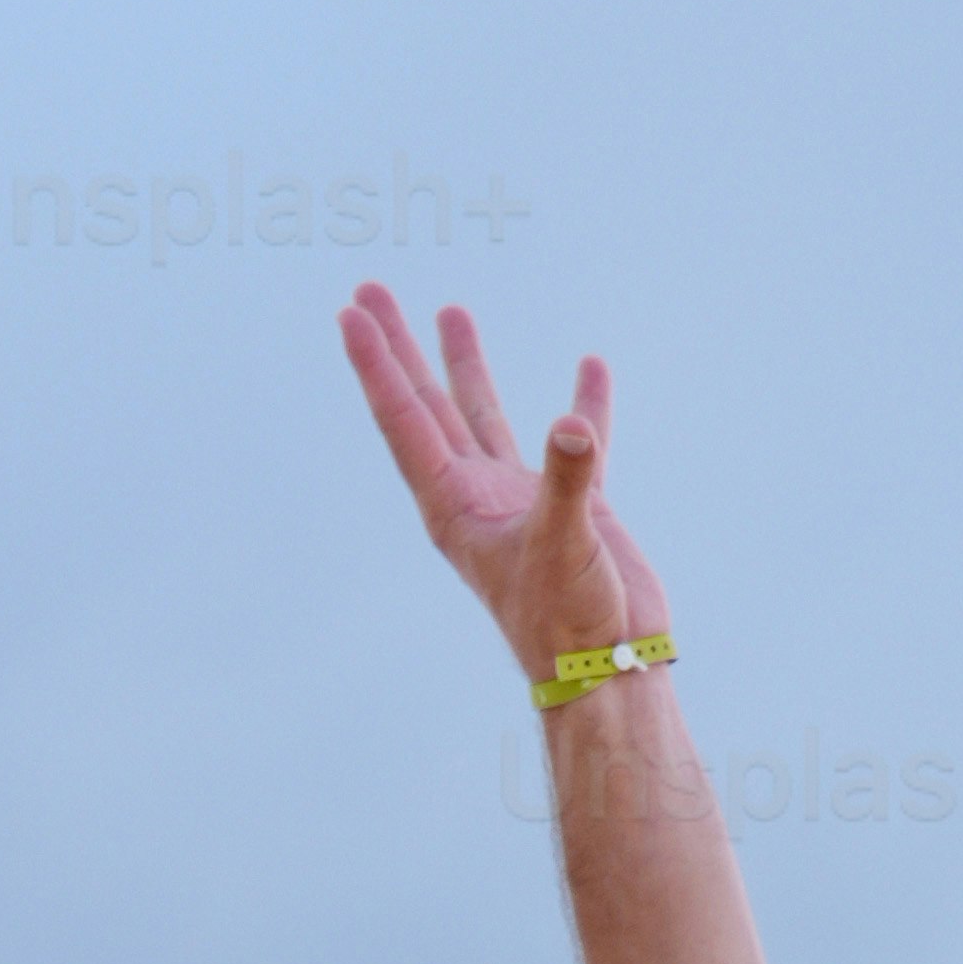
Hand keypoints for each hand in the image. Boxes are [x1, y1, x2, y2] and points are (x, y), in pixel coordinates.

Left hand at [340, 289, 667, 689]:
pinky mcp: (571, 508)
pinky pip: (573, 443)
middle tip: (369, 293)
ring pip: (484, 414)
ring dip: (465, 365)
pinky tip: (588, 368)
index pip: (406, 420)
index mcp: (456, 505)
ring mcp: (521, 499)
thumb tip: (573, 426)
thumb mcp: (564, 546)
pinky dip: (583, 406)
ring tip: (451, 312)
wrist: (610, 670)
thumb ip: (568, 482)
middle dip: (399, 348)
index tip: (352, 315)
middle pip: (427, 405)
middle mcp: (478, 495)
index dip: (377, 365)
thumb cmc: (570, 623)